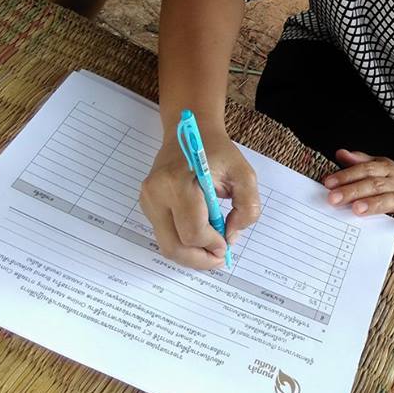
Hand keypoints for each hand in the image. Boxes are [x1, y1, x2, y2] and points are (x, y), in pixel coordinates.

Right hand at [140, 128, 260, 269]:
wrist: (189, 133)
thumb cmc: (217, 152)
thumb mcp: (244, 173)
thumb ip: (247, 206)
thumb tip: (231, 235)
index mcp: (178, 182)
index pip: (192, 230)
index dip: (212, 244)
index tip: (227, 244)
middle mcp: (156, 193)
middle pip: (174, 245)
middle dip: (200, 259)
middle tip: (219, 258)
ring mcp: (147, 200)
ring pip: (166, 245)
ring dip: (191, 255)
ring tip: (211, 250)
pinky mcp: (147, 206)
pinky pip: (164, 235)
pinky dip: (183, 243)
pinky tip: (200, 238)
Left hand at [323, 149, 393, 228]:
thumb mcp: (378, 166)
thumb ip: (359, 162)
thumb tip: (341, 153)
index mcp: (385, 168)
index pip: (364, 169)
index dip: (346, 175)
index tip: (328, 183)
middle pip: (373, 184)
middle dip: (353, 191)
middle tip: (333, 199)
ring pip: (391, 200)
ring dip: (375, 204)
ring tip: (357, 209)